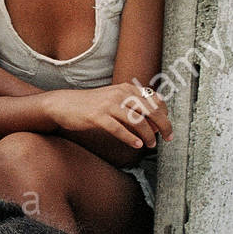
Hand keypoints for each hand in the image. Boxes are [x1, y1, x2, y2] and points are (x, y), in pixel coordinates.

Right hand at [45, 85, 171, 150]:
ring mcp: (109, 105)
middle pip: (151, 110)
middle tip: (168, 138)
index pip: (155, 100)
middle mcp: (120, 94)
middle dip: (164, 125)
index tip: (166, 128)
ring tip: (150, 145)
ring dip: (148, 135)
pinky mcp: (98, 117)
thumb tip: (154, 119)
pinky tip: (137, 145)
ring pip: (138, 121)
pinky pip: (119, 129)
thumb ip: (133, 105)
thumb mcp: (114, 98)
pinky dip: (131, 138)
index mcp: (127, 88)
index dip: (165, 114)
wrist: (64, 104)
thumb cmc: (91, 105)